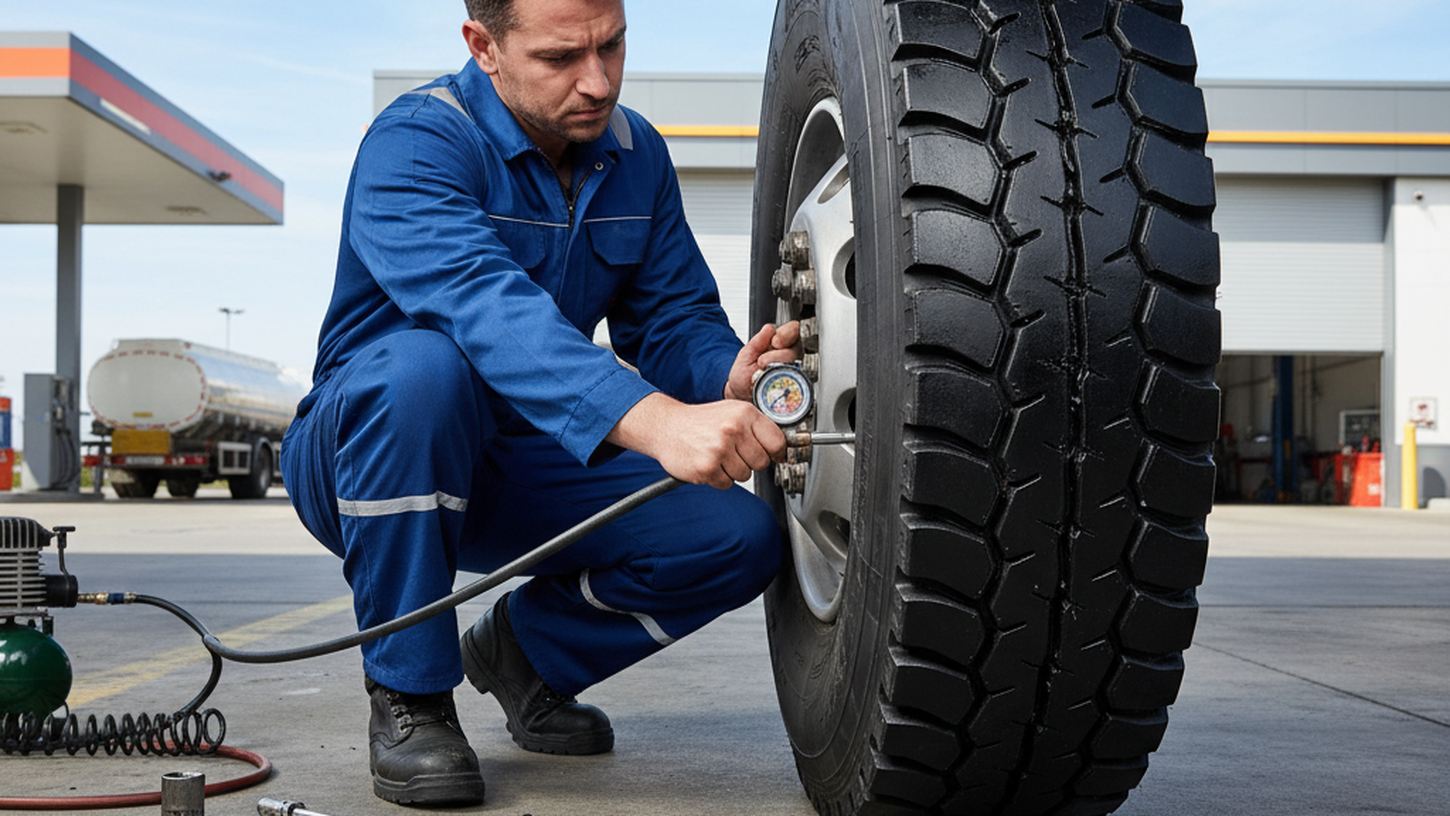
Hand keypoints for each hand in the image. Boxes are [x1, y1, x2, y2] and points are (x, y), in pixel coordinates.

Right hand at [607, 393, 786, 488]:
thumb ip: (757, 426)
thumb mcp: (732, 411)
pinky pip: (726, 484)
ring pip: (745, 475)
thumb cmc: (701, 421)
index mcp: (744, 414)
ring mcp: (719, 449)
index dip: (776, 453)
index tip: (773, 456)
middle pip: (762, 462)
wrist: (667, 426)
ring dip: (733, 471)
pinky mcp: (706, 467)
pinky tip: (709, 464)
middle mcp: (733, 429)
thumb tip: (782, 447)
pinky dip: (718, 478)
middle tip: (734, 453)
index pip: (777, 442)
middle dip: (750, 462)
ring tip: (718, 456)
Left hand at [723, 321, 801, 401]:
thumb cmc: (744, 373)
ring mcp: (793, 370)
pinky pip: (796, 381)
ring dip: (778, 368)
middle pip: (796, 349)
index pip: (794, 330)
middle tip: (763, 362)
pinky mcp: (794, 385)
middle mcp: (790, 354)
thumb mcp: (747, 353)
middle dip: (778, 355)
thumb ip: (758, 340)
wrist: (741, 393)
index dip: (787, 334)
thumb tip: (769, 329)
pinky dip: (783, 381)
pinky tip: (772, 381)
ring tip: (764, 372)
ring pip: (796, 364)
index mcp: (780, 341)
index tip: (775, 342)